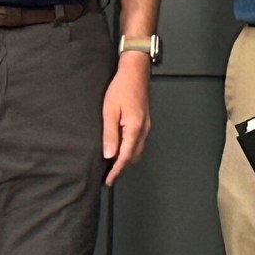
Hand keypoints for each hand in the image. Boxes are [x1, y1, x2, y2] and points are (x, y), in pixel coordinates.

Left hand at [101, 54, 153, 184]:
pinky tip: (122, 151)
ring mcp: (146, 126)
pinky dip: (130, 151)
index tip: (109, 180)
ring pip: (138, 150)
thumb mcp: (109, 111)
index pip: (125, 156)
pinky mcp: (145, 122)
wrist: (135, 73)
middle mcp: (143, 130)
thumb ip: (110, 134)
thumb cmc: (121, 88)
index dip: (117, 170)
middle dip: (122, 169)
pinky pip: (139, 143)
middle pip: (134, 156)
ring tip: (113, 167)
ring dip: (126, 161)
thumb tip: (109, 154)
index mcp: (135, 128)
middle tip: (109, 178)